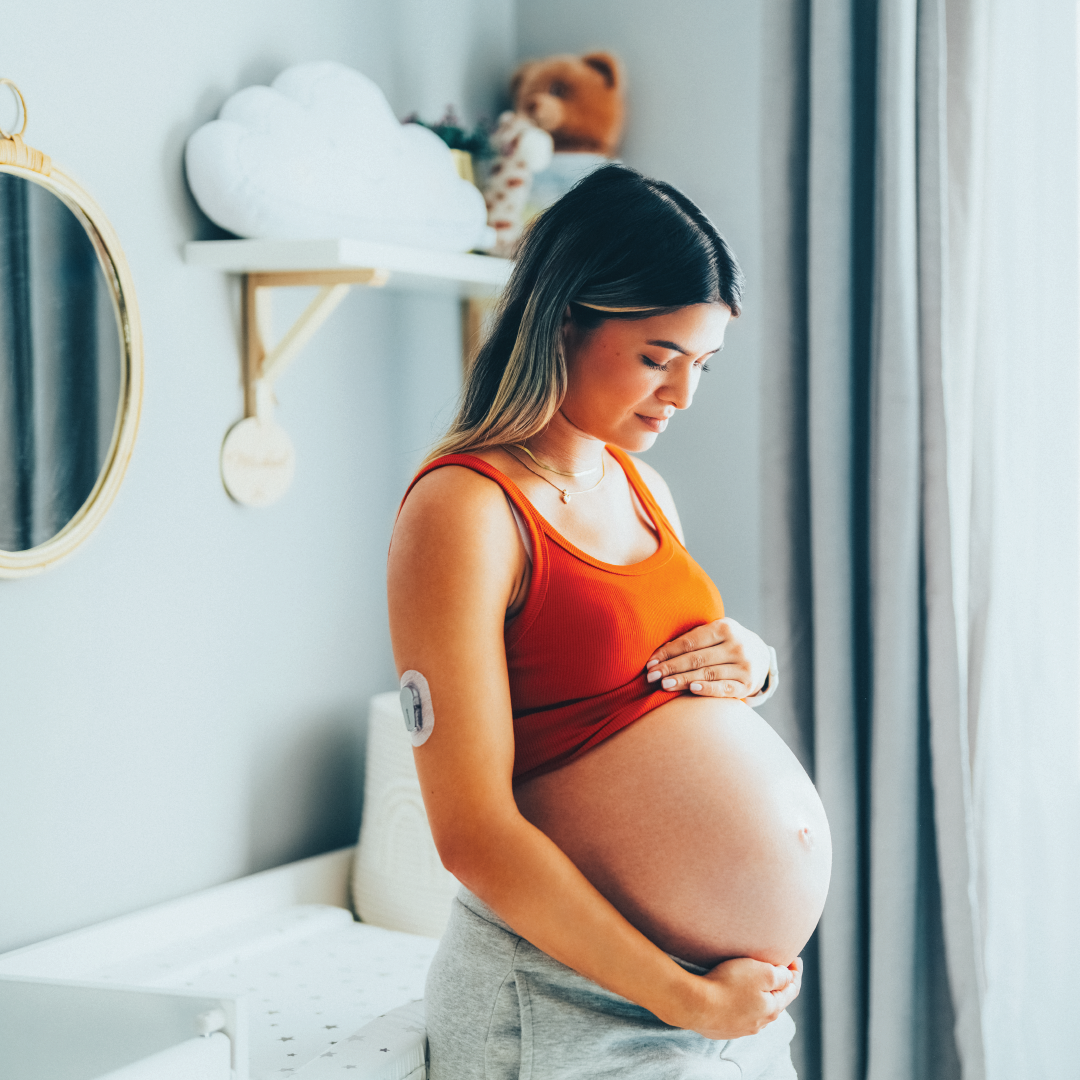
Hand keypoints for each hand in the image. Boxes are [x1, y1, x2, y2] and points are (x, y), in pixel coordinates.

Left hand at [645, 618, 769, 697]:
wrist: (761, 656)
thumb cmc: (726, 643)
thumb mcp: (715, 633)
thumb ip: (692, 639)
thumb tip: (660, 653)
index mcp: (725, 627)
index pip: (690, 642)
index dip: (668, 652)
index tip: (650, 662)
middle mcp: (737, 645)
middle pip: (696, 658)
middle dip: (670, 668)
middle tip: (651, 676)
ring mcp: (744, 665)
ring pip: (707, 673)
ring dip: (683, 680)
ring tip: (664, 685)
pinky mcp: (747, 684)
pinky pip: (724, 688)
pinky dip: (708, 688)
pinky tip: (692, 689)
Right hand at [689, 957, 801, 1039]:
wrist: (696, 1005)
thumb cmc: (729, 984)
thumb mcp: (762, 972)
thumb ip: (780, 975)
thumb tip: (788, 977)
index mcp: (773, 1008)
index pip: (792, 989)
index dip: (795, 972)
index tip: (794, 958)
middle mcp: (760, 1022)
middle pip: (776, 1001)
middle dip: (779, 984)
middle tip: (777, 967)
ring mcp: (741, 1028)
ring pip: (758, 1009)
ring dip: (760, 995)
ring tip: (755, 981)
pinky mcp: (724, 1028)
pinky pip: (739, 1015)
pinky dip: (743, 1004)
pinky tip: (735, 996)